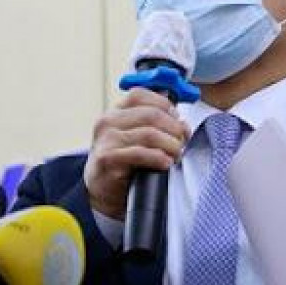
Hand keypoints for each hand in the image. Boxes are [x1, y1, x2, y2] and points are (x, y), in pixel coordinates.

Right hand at [83, 88, 188, 219]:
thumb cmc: (124, 162)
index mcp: (116, 112)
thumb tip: (183, 125)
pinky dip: (159, 158)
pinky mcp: (107, 159)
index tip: (178, 120)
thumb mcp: (137, 138)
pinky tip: (166, 163)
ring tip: (175, 155)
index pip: (141, 95)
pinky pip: (140, 153)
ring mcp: (106, 140)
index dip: (165, 106)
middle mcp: (108, 122)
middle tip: (182, 142)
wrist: (101, 189)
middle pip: (151, 114)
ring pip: (150, 133)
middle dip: (174, 128)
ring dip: (171, 145)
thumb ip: (157, 125)